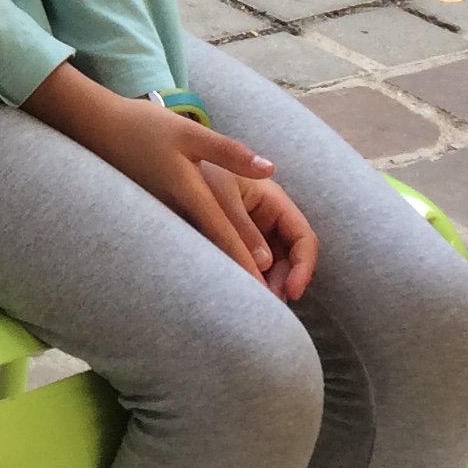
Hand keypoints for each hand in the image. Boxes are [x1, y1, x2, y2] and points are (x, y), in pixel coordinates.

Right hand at [20, 64, 290, 286]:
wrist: (93, 128)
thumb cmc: (142, 127)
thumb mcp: (189, 133)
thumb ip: (229, 152)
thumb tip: (270, 169)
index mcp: (190, 193)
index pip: (224, 235)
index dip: (246, 262)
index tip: (264, 289)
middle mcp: (175, 212)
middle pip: (211, 250)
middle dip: (234, 275)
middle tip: (259, 299)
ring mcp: (161, 217)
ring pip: (196, 248)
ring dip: (216, 268)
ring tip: (237, 290)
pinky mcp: (153, 214)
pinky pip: (180, 239)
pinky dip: (198, 252)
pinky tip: (205, 261)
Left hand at [203, 160, 317, 298]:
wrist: (164, 162)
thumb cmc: (197, 171)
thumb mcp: (220, 197)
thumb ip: (241, 229)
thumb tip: (264, 265)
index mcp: (273, 201)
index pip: (302, 237)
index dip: (303, 266)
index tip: (292, 291)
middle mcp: (267, 218)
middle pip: (289, 257)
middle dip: (283, 282)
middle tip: (268, 304)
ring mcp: (251, 231)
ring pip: (270, 265)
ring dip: (268, 285)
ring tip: (255, 303)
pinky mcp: (232, 241)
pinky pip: (248, 264)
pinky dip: (249, 279)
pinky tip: (240, 294)